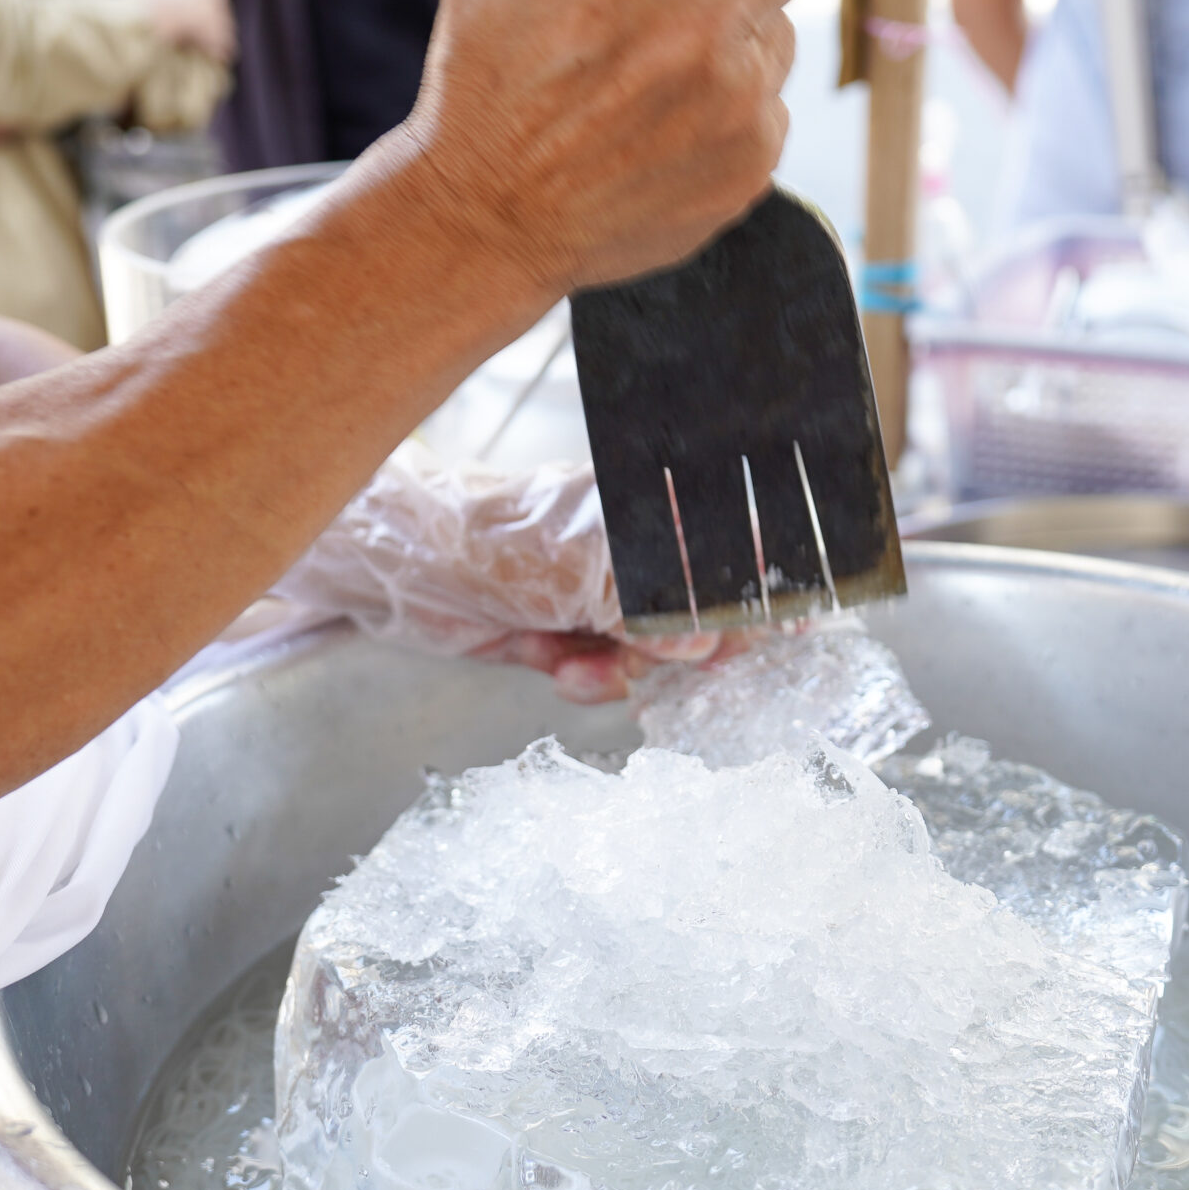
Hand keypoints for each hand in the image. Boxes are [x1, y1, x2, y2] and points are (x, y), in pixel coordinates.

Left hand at [272, 446, 758, 703]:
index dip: (757, 597)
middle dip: (684, 651)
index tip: (783, 634)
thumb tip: (706, 643)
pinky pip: (606, 670)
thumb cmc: (494, 542)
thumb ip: (656, 608)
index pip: (730, 555)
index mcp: (651, 512)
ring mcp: (601, 593)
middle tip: (681, 671)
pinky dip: (584, 677)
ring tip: (576, 663)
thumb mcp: (587, 573)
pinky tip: (552, 664)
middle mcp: (634, 551)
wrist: (406, 572)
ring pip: (651, 653)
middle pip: (699, 614)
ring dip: (619, 670)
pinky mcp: (569, 631)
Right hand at [391, 0, 801, 293]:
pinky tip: (664, 129)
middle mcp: (700, 11)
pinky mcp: (752, 157)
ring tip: (657, 77)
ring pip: (779, 35)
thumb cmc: (485, 65)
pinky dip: (730, 116)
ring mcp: (735, 92)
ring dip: (734, 46)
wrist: (486, 212)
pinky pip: (772, 110)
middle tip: (672, 8)